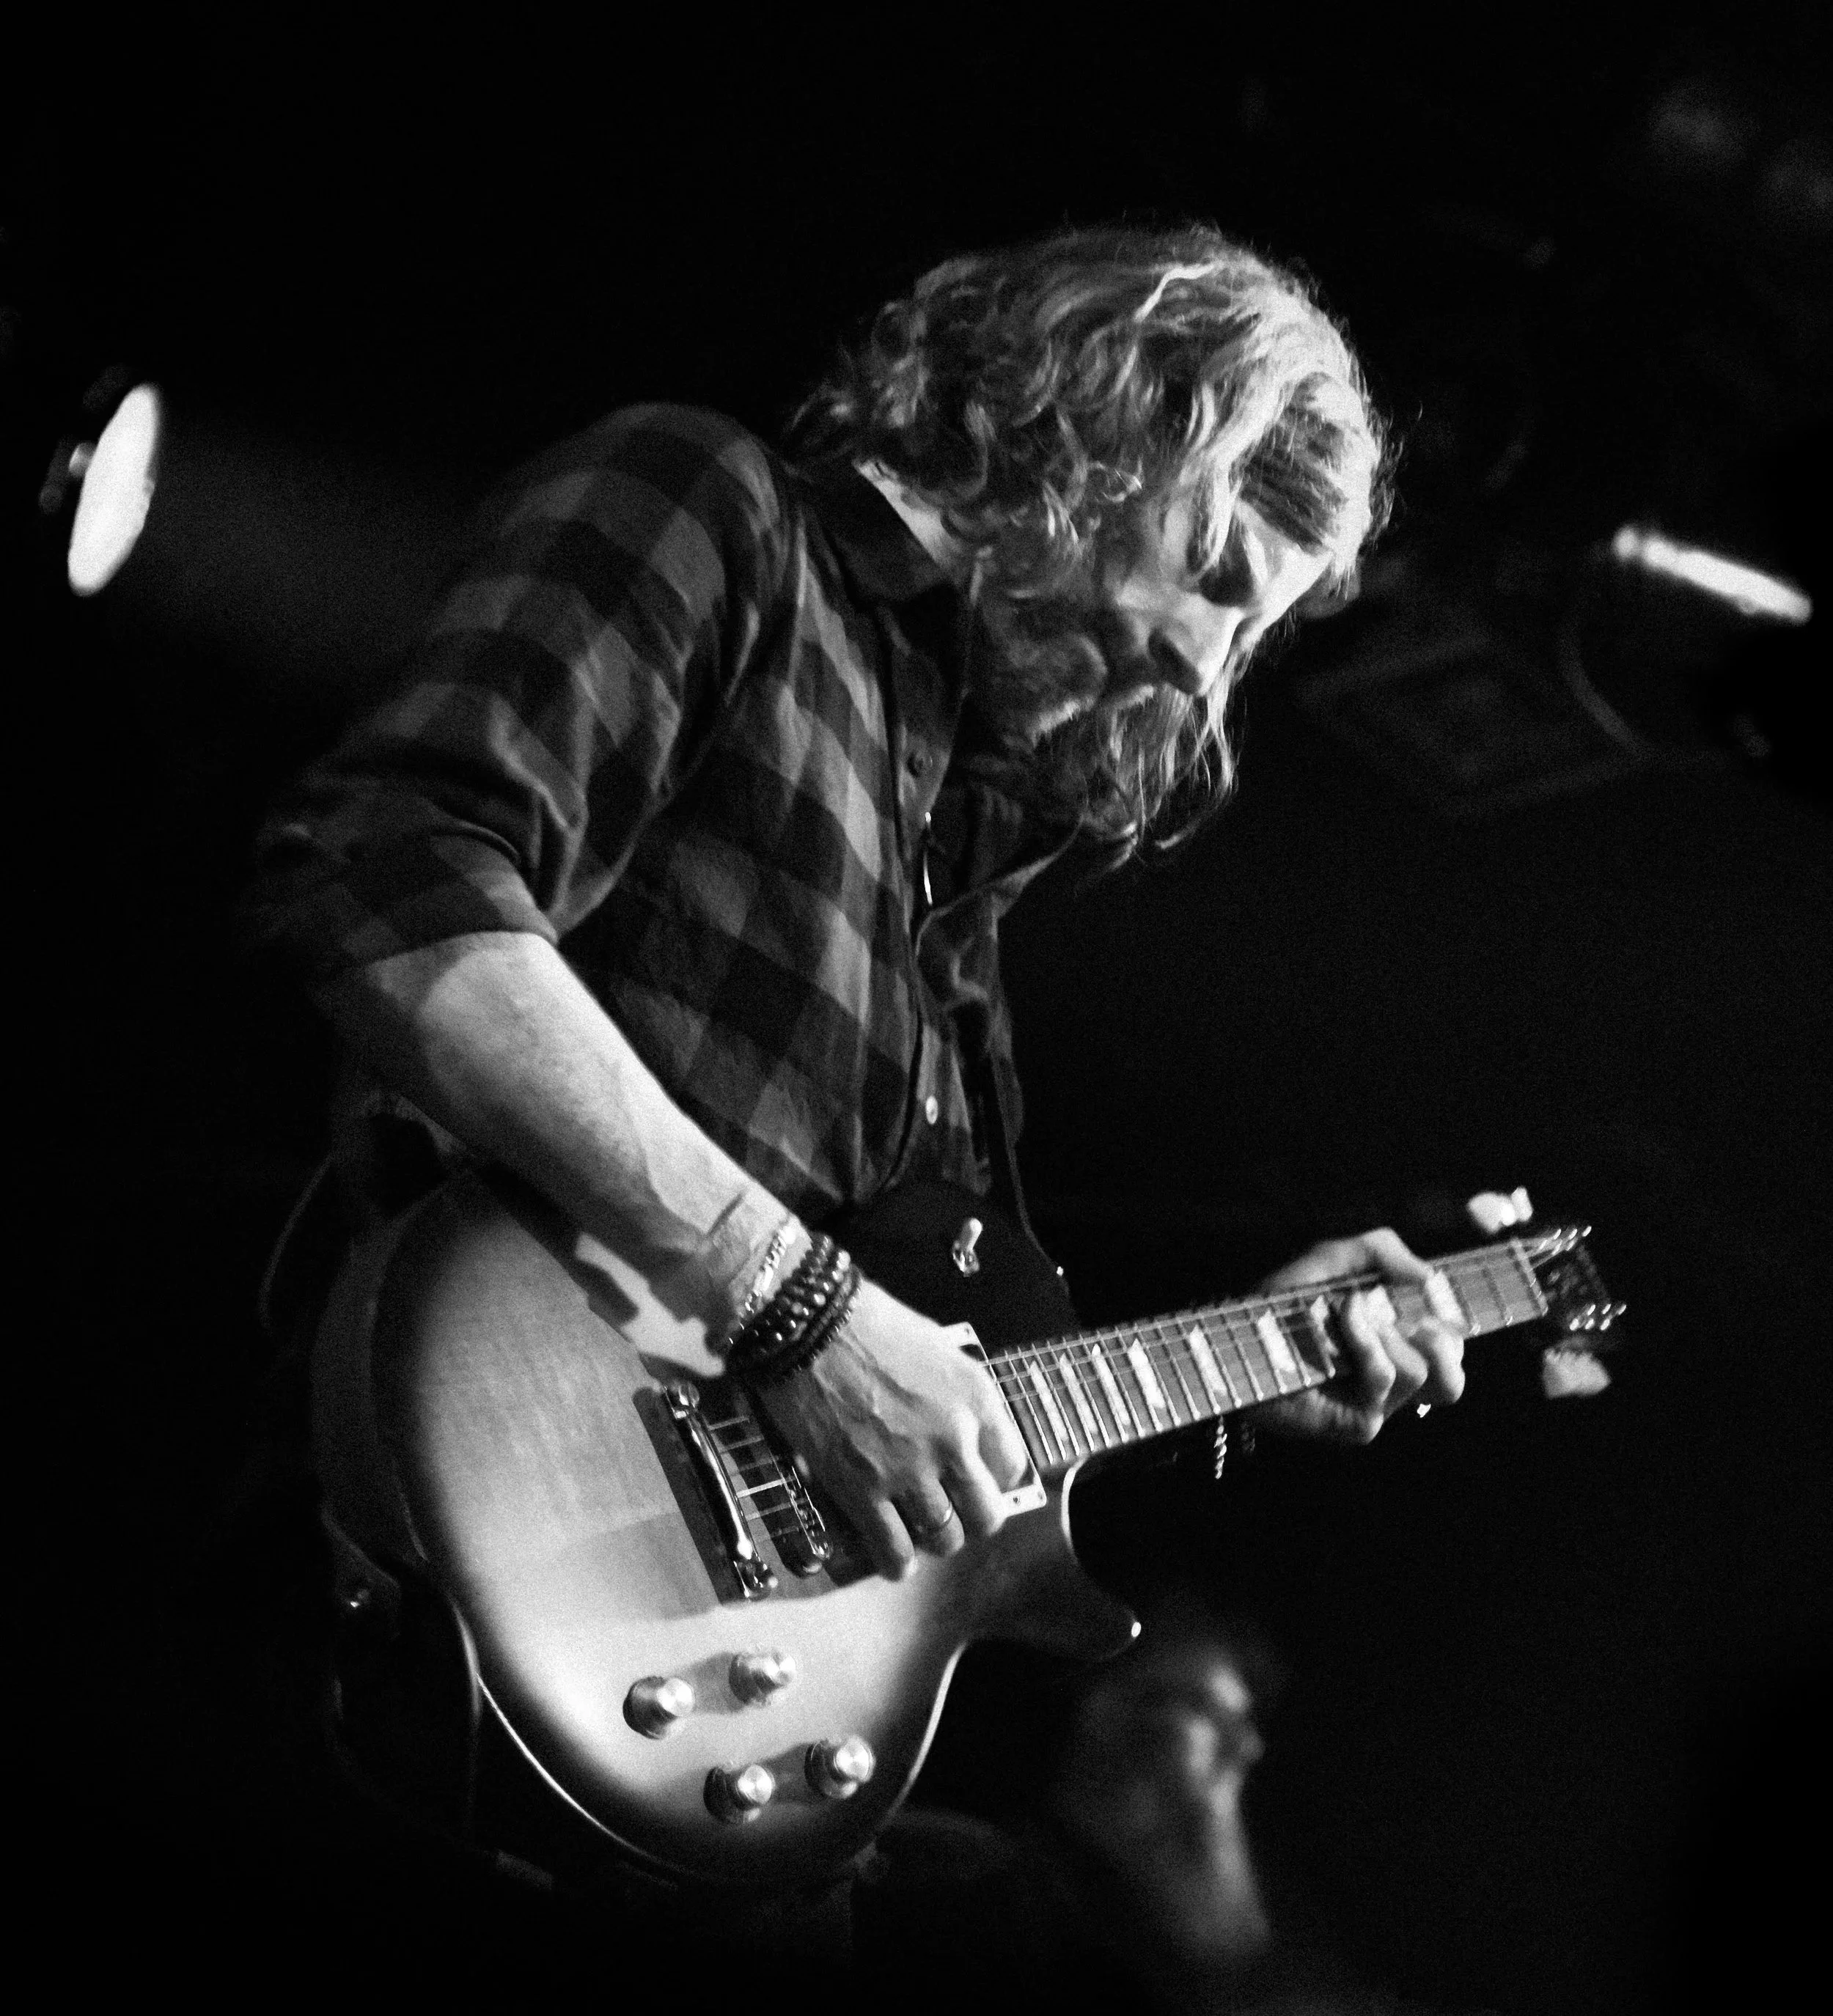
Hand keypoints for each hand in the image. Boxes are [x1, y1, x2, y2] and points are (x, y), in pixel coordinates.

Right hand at [753, 1277, 1030, 1578]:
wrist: (807, 1325)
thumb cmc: (864, 1322)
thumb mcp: (935, 1348)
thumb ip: (956, 1397)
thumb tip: (961, 1429)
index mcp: (975, 1398)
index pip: (1011, 1464)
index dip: (993, 1478)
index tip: (978, 1480)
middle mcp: (953, 1439)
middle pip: (986, 1512)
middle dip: (972, 1518)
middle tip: (954, 1512)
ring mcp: (909, 1469)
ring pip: (945, 1537)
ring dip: (936, 1540)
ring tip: (922, 1533)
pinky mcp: (862, 1490)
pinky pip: (893, 1550)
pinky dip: (897, 1562)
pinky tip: (895, 1559)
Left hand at [1250, 1226, 1468, 1443]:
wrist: (1237, 1338)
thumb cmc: (1282, 1304)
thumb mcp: (1332, 1261)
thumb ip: (1381, 1251)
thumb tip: (1427, 1274)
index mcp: (1393, 1345)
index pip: (1451, 1345)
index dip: (1459, 1322)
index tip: (1458, 1293)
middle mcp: (1390, 1380)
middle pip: (1452, 1368)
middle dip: (1433, 1329)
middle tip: (1400, 1310)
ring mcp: (1378, 1405)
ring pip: (1425, 1371)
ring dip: (1384, 1330)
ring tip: (1348, 1312)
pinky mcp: (1361, 1422)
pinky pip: (1388, 1375)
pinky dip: (1365, 1342)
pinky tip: (1340, 1325)